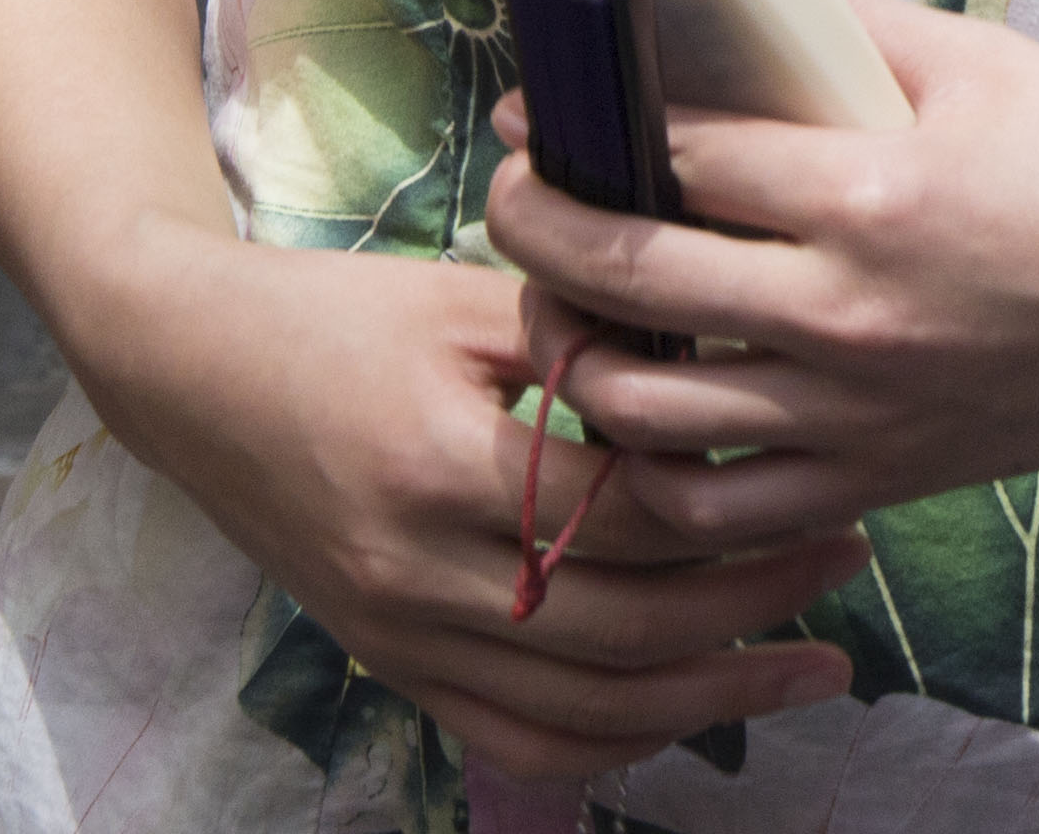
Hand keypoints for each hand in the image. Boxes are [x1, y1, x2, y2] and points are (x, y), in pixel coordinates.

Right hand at [69, 221, 863, 782]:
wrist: (191, 374)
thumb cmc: (337, 316)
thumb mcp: (466, 299)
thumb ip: (587, 338)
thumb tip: (721, 363)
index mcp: (441, 464)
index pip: (630, 518)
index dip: (741, 512)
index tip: (830, 485)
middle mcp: (417, 571)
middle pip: (623, 629)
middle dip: (754, 610)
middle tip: (847, 562)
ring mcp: (399, 633)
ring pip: (581, 710)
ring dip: (709, 698)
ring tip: (809, 668)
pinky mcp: (390, 662)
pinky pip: (517, 737)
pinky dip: (615, 739)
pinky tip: (692, 708)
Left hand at [493, 0, 1038, 555]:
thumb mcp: (990, 65)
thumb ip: (858, 29)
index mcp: (873, 191)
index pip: (675, 155)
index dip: (582, 120)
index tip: (538, 101)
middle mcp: (844, 313)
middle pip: (623, 277)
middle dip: (533, 223)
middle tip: (516, 189)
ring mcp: (852, 415)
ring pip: (639, 411)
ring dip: (571, 352)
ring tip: (565, 306)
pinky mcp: (871, 483)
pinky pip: (711, 512)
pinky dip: (649, 475)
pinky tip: (642, 420)